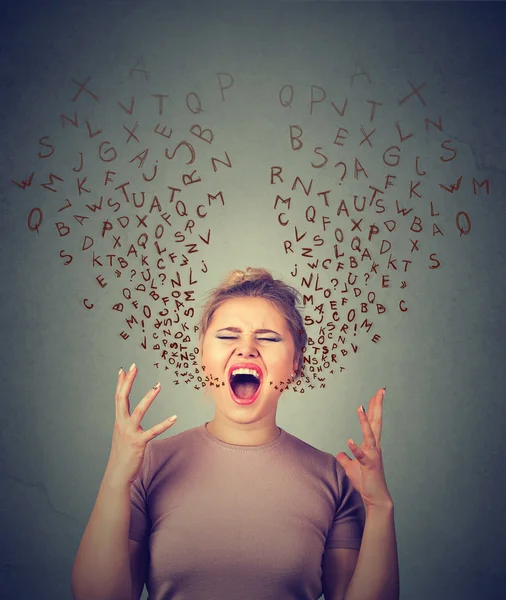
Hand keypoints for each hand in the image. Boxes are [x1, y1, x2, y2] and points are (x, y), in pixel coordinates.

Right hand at [105, 364, 177, 486]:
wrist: (117, 474)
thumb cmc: (122, 453)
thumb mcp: (121, 433)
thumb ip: (124, 422)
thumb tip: (127, 413)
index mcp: (118, 420)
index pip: (118, 397)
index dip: (121, 383)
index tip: (123, 369)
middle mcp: (121, 424)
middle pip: (122, 398)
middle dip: (128, 382)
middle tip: (134, 367)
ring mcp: (129, 433)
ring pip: (138, 411)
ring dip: (148, 397)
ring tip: (158, 385)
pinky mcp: (138, 443)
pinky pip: (153, 431)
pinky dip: (164, 424)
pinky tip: (174, 417)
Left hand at [335, 388, 392, 509]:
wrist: (375, 498)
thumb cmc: (365, 481)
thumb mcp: (351, 467)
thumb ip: (346, 458)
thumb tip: (340, 454)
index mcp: (371, 445)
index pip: (374, 422)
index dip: (374, 408)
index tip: (377, 394)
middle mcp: (374, 447)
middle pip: (376, 422)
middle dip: (377, 406)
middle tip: (380, 391)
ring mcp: (373, 456)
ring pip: (369, 435)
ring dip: (365, 421)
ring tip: (361, 407)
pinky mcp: (369, 466)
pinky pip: (361, 456)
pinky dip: (355, 448)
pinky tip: (349, 440)